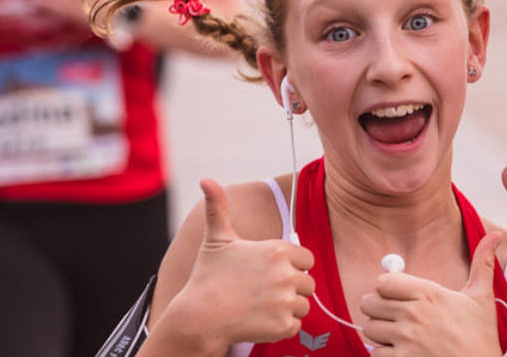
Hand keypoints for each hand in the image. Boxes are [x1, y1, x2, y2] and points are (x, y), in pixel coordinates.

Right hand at [167, 179, 315, 345]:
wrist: (198, 318)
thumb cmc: (208, 277)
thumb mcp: (217, 239)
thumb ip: (219, 208)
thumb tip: (206, 179)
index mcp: (278, 250)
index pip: (306, 259)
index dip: (290, 266)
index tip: (268, 272)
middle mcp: (286, 274)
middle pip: (307, 283)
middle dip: (290, 288)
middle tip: (262, 292)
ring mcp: (285, 301)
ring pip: (303, 305)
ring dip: (287, 308)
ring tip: (261, 306)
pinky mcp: (282, 325)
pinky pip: (296, 325)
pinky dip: (281, 326)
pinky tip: (260, 320)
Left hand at [361, 232, 505, 356]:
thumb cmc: (481, 337)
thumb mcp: (482, 297)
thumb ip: (482, 263)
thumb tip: (494, 235)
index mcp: (429, 294)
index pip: (383, 282)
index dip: (388, 289)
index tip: (399, 296)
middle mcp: (413, 315)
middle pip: (369, 303)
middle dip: (380, 310)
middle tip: (396, 317)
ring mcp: (405, 340)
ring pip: (369, 329)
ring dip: (381, 333)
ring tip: (401, 336)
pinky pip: (374, 353)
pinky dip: (384, 354)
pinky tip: (403, 353)